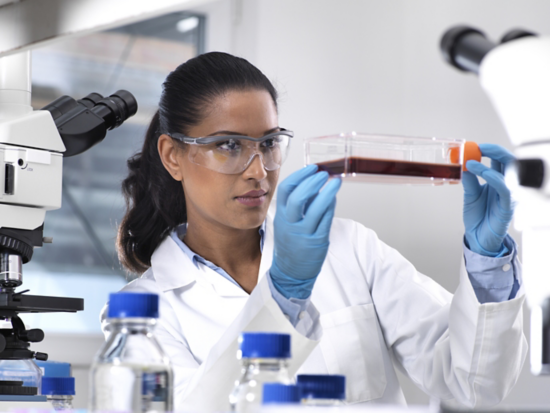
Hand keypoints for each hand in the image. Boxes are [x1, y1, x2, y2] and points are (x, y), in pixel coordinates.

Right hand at [270, 165, 341, 298]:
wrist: (290, 272)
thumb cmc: (290, 245)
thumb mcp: (287, 223)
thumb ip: (298, 206)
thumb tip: (314, 185)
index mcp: (281, 217)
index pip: (286, 190)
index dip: (299, 176)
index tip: (311, 168)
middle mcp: (290, 224)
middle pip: (298, 197)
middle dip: (312, 182)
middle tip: (324, 174)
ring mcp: (303, 233)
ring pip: (315, 209)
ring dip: (326, 192)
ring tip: (334, 182)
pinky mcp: (316, 241)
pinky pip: (325, 220)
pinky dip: (330, 207)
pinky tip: (334, 198)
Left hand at [462, 143, 515, 255]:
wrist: (477, 237)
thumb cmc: (477, 216)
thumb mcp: (470, 194)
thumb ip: (469, 180)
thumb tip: (463, 164)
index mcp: (498, 181)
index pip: (500, 160)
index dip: (491, 150)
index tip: (476, 145)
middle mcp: (506, 186)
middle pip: (509, 162)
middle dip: (495, 151)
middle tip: (479, 147)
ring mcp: (509, 195)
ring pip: (509, 173)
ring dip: (489, 164)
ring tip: (471, 163)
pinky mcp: (508, 206)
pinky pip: (505, 189)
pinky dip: (494, 178)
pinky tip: (483, 174)